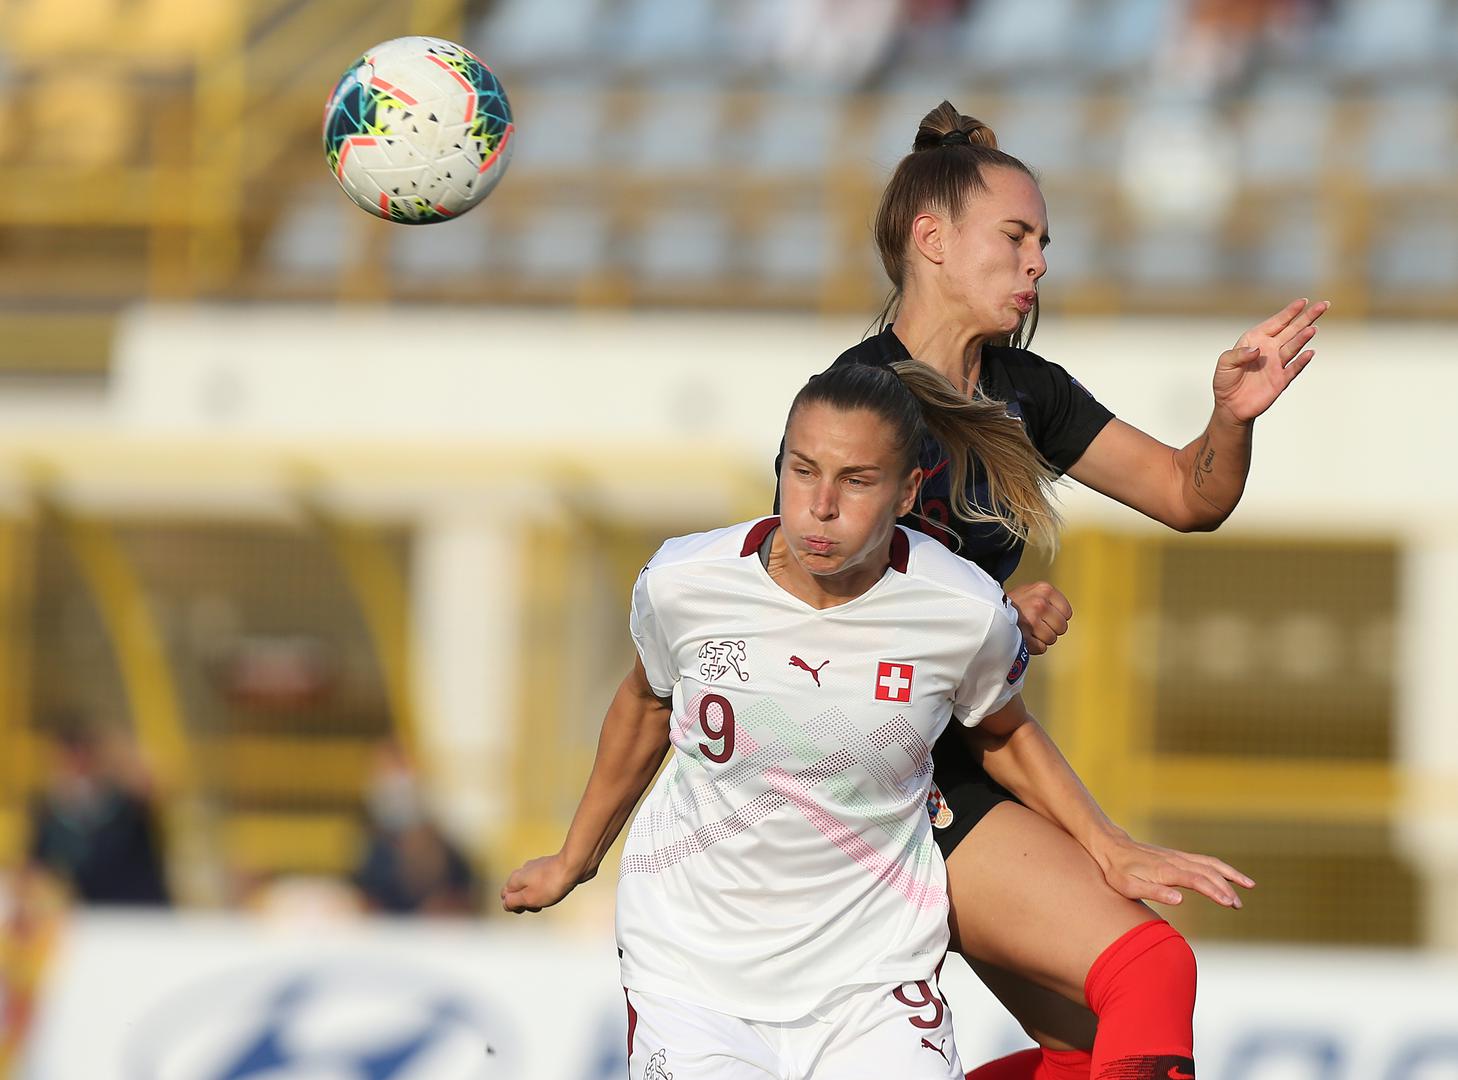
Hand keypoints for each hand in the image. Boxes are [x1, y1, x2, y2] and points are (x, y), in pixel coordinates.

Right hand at [501, 853, 580, 913]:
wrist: (573, 865)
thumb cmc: (550, 884)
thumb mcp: (528, 898)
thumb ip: (512, 902)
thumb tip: (505, 903)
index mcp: (515, 878)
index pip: (505, 896)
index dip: (514, 905)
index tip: (527, 907)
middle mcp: (523, 870)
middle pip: (518, 891)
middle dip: (526, 902)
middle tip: (539, 905)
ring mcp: (536, 866)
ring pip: (531, 886)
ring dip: (537, 896)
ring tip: (549, 897)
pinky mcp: (549, 866)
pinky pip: (542, 881)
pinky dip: (546, 888)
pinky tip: (556, 889)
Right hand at [1006, 581, 1071, 654]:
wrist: (987, 611)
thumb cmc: (1010, 604)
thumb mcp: (1031, 591)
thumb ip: (1048, 599)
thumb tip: (1065, 615)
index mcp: (1044, 589)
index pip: (1067, 612)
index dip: (1057, 617)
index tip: (1047, 617)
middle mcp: (1039, 603)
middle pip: (1062, 627)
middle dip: (1051, 629)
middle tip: (1036, 625)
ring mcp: (1032, 620)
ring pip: (1052, 639)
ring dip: (1041, 638)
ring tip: (1028, 630)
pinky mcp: (1025, 637)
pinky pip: (1041, 648)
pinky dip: (1033, 647)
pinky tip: (1024, 637)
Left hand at [1093, 831, 1254, 908]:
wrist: (1111, 847)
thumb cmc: (1118, 872)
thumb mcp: (1129, 887)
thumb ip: (1155, 893)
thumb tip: (1181, 899)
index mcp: (1166, 870)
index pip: (1197, 881)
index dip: (1214, 891)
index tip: (1229, 903)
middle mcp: (1176, 861)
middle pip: (1208, 872)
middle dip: (1226, 888)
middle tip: (1238, 905)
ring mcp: (1179, 857)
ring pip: (1211, 864)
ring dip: (1230, 875)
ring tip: (1249, 887)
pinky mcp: (1179, 857)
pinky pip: (1205, 861)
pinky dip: (1222, 867)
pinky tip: (1231, 876)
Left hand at [1214, 298, 1328, 423]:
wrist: (1230, 406)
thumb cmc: (1225, 381)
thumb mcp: (1224, 364)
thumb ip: (1238, 354)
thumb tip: (1257, 350)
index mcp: (1255, 340)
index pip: (1276, 323)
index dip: (1289, 312)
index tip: (1304, 301)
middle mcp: (1270, 349)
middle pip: (1292, 330)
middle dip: (1307, 317)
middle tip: (1323, 305)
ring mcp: (1277, 364)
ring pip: (1293, 347)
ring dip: (1303, 337)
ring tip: (1312, 328)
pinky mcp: (1281, 380)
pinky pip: (1293, 368)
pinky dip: (1301, 361)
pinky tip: (1310, 352)